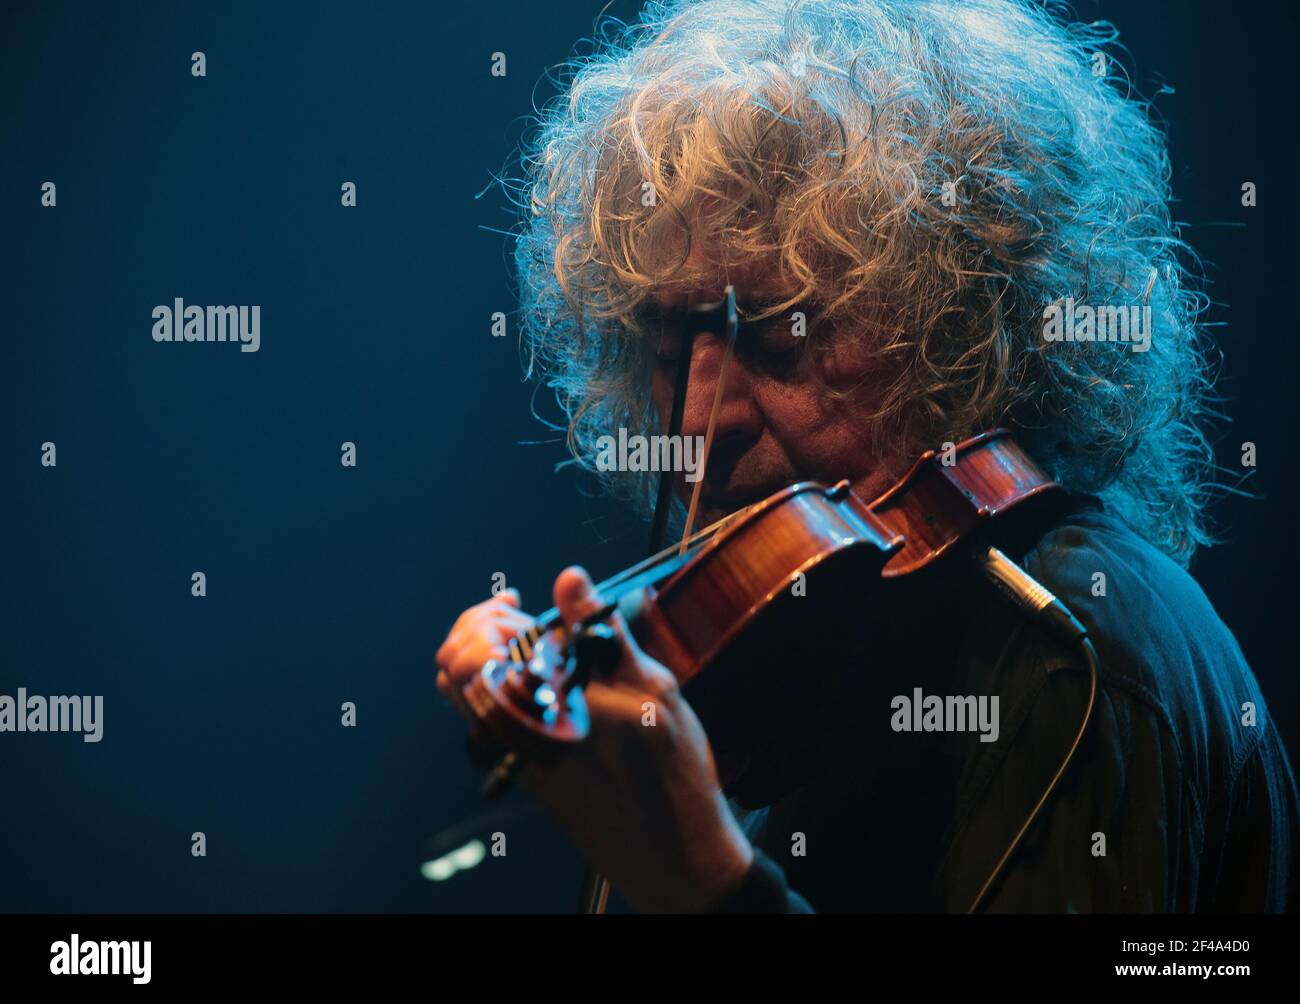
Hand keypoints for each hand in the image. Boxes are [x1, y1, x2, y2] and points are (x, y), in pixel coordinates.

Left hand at [435, 568, 753, 911]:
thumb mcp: (653, 690)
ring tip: (525, 639)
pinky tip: (538, 677)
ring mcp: (514, 757)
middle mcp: (516, 735)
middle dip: (479, 628)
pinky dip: (498, 686)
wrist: (673, 856)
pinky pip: (485, 720)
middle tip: (516, 612)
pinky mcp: (524, 772)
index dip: (486, 615)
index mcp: (542, 706)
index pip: (471, 650)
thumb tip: (568, 576)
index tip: (517, 601)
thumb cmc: (673, 774)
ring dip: (485, 656)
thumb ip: (601, 631)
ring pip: (463, 696)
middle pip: (454, 669)